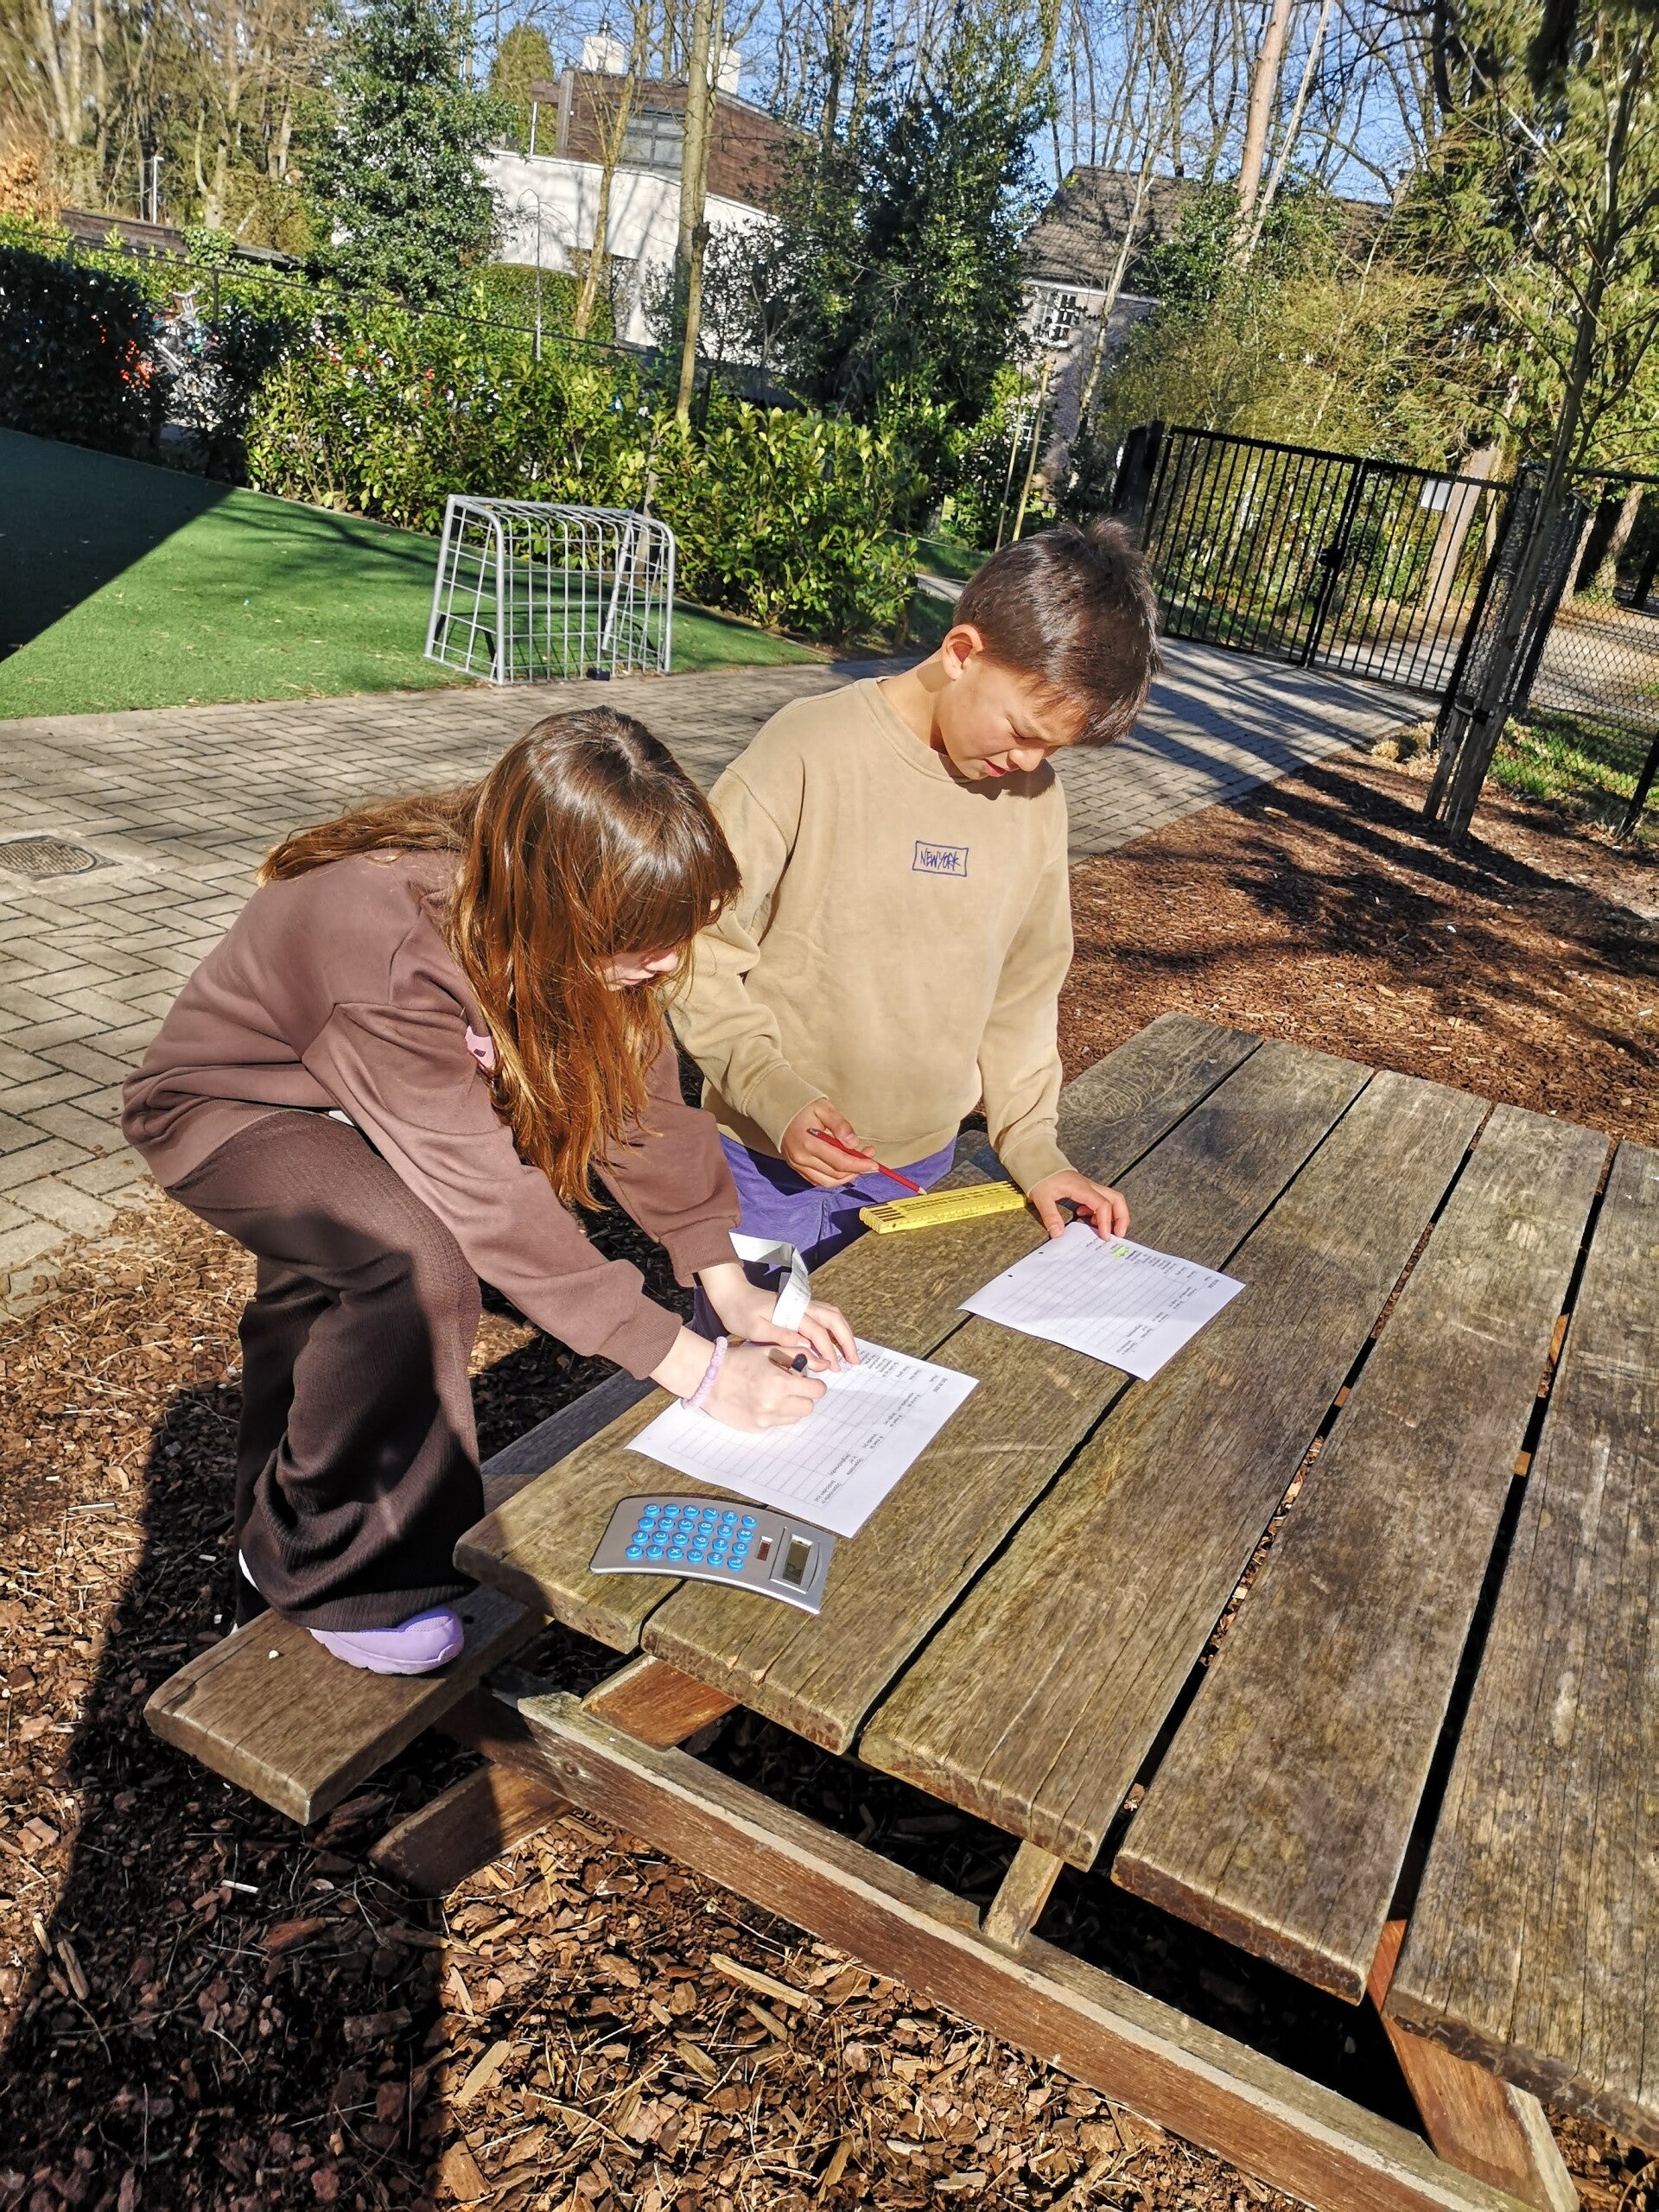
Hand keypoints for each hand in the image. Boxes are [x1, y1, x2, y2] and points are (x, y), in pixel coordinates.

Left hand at [696, 1261, 856, 1369]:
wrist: (733, 1294)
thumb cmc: (740, 1312)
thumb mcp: (754, 1327)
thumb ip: (779, 1335)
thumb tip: (802, 1344)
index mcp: (792, 1311)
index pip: (818, 1332)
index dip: (828, 1351)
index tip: (833, 1368)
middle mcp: (802, 1305)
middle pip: (834, 1319)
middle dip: (847, 1340)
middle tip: (855, 1360)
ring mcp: (802, 1305)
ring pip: (832, 1315)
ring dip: (843, 1334)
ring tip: (850, 1354)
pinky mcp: (800, 1307)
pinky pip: (825, 1316)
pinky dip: (835, 1329)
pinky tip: (835, 1343)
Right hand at [705, 1339, 826, 1429]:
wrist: (709, 1379)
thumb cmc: (740, 1361)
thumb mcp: (771, 1350)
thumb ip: (800, 1354)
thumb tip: (825, 1363)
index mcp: (780, 1382)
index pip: (817, 1391)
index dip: (815, 1384)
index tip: (808, 1381)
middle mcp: (774, 1404)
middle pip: (808, 1407)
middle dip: (804, 1396)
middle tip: (791, 1387)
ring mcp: (765, 1419)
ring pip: (795, 1418)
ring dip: (791, 1407)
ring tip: (776, 1394)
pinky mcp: (757, 1429)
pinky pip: (778, 1424)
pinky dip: (776, 1414)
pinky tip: (762, 1402)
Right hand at [780, 1098, 870, 1189]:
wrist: (777, 1107)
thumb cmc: (802, 1105)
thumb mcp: (824, 1108)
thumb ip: (840, 1125)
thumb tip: (853, 1143)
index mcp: (809, 1143)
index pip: (840, 1162)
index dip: (860, 1165)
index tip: (874, 1163)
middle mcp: (802, 1158)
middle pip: (836, 1175)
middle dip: (857, 1169)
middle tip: (869, 1156)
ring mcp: (797, 1165)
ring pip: (827, 1182)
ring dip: (846, 1176)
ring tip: (858, 1163)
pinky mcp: (796, 1167)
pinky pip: (818, 1180)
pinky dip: (833, 1178)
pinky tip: (843, 1168)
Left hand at [1027, 1169, 1130, 1240]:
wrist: (1040, 1162)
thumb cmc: (1042, 1177)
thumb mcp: (1042, 1197)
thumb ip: (1050, 1216)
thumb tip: (1057, 1233)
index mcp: (1081, 1188)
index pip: (1102, 1204)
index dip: (1106, 1221)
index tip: (1104, 1236)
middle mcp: (1090, 1187)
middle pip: (1116, 1199)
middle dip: (1122, 1217)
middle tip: (1118, 1234)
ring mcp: (1089, 1188)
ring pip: (1112, 1199)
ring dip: (1114, 1215)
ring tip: (1104, 1230)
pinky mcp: (1086, 1190)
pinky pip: (1102, 1201)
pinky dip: (1101, 1212)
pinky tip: (1088, 1218)